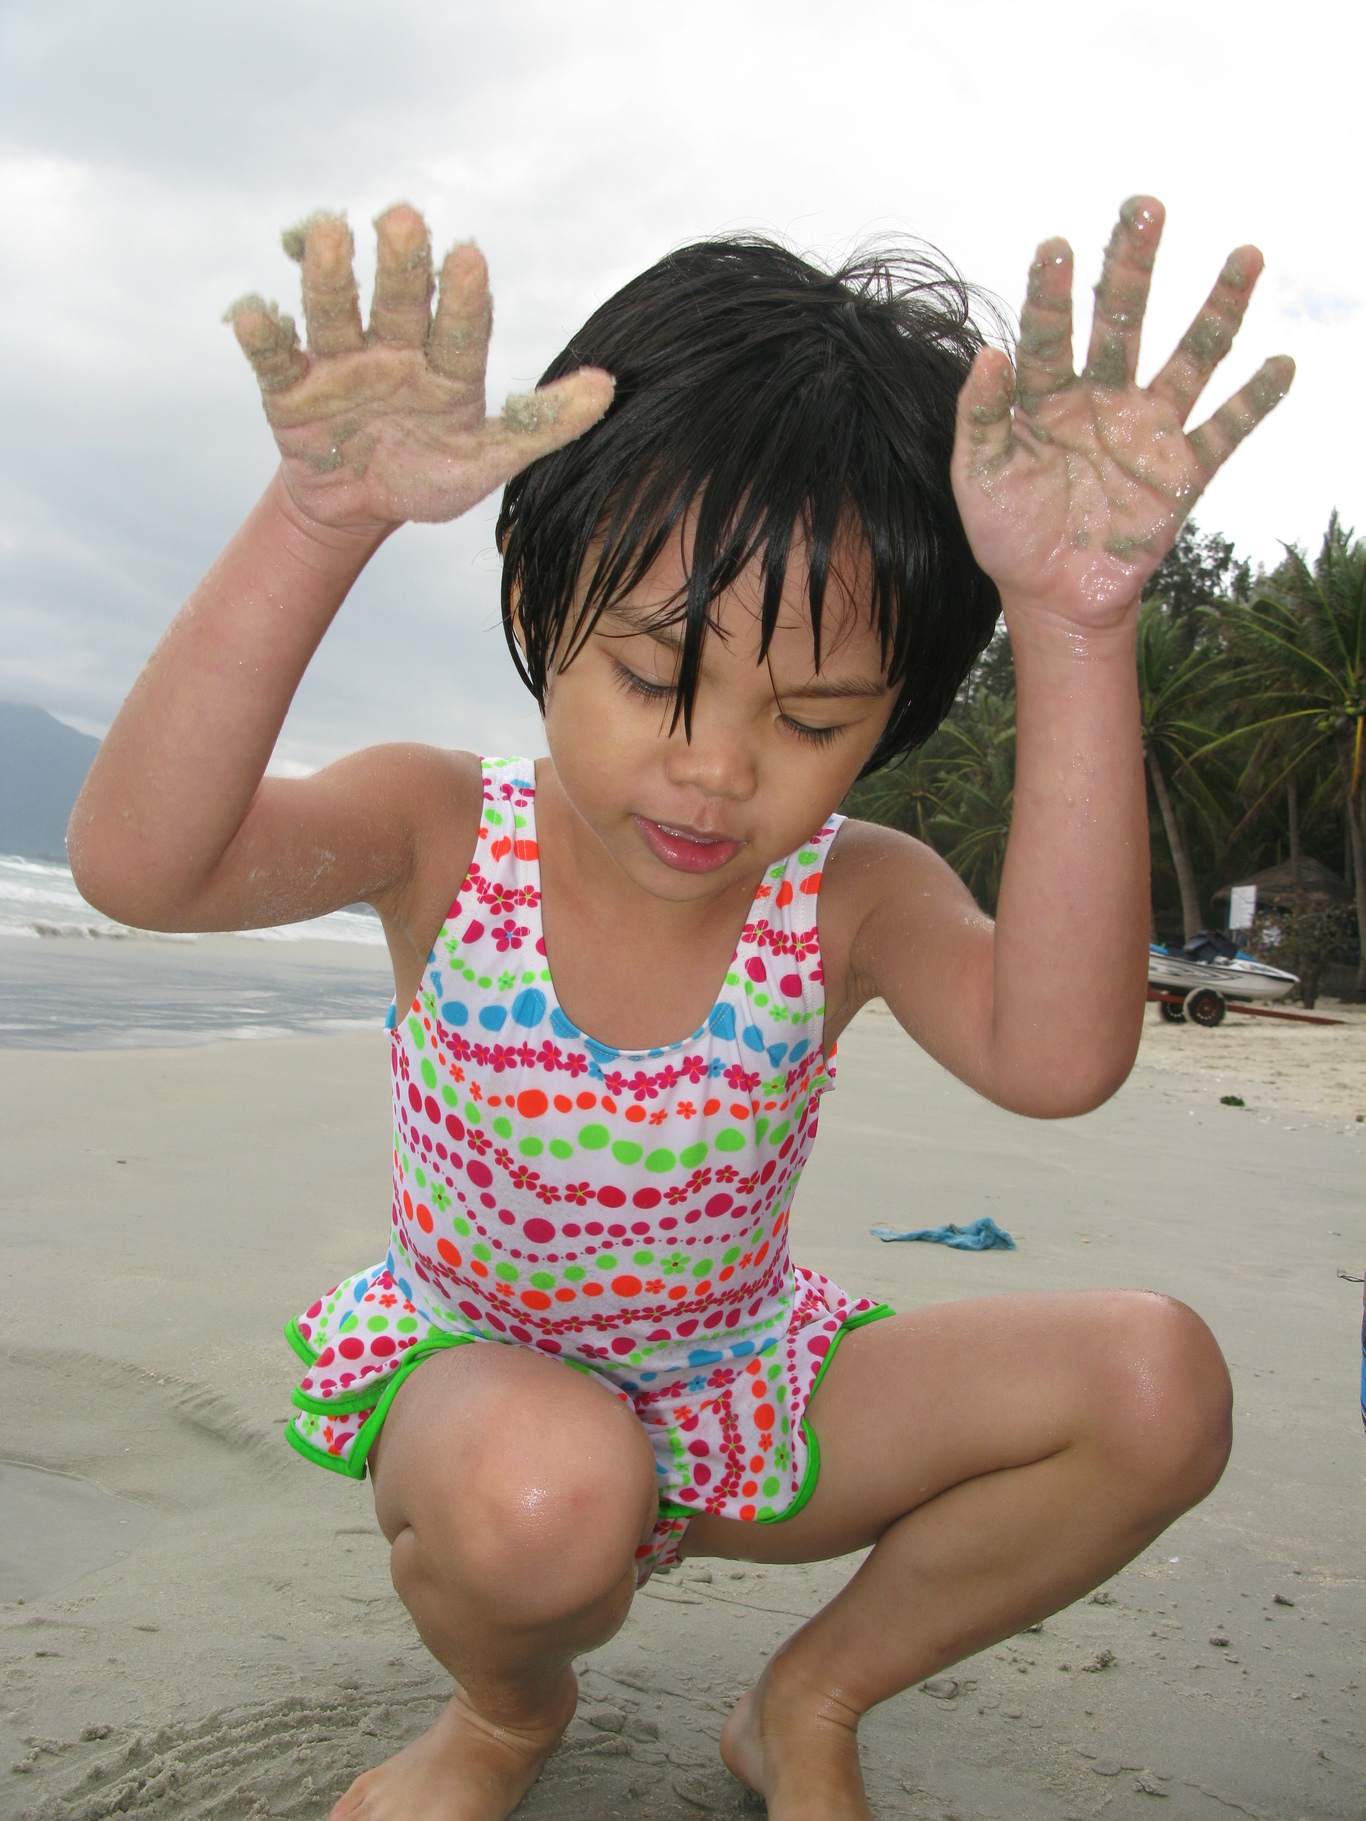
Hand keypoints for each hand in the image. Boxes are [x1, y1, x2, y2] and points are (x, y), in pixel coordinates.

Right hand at [226, 206, 612, 531]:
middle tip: (402, 219)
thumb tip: (608, 387)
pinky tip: (257, 313)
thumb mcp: (489, 460)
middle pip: (397, 302)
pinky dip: (264, 336)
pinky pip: (277, 357)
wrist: (363, 505)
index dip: (462, 296)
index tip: (469, 257)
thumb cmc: (432, 473)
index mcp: (446, 364)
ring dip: (330, 277)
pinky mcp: (290, 386)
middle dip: (399, 264)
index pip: (459, 326)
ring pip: (335, 313)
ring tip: (327, 233)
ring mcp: (340, 362)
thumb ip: (541, 423)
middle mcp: (394, 348)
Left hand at [951, 197, 1292, 632]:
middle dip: (1135, 266)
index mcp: (1048, 397)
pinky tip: (1281, 364)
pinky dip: (1256, 400)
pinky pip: (1226, 429)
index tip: (1056, 248)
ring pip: (1190, 358)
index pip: (1050, 333)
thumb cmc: (1007, 534)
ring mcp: (1148, 430)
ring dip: (1218, 309)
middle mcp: (1103, 399)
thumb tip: (989, 354)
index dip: (1053, 292)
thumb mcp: (977, 480)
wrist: (1052, 597)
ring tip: (1245, 256)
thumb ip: (979, 419)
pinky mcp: (1183, 471)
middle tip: (1145, 207)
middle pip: (1124, 320)